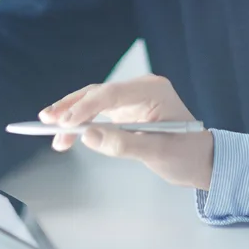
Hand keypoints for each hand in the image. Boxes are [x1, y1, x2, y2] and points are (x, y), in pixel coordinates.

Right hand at [39, 75, 214, 189]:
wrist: (201, 160)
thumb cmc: (186, 154)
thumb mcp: (157, 151)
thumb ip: (123, 143)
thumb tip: (88, 136)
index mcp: (153, 90)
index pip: (112, 92)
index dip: (86, 106)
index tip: (66, 122)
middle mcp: (141, 88)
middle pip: (99, 93)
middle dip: (72, 107)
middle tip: (47, 121)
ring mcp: (133, 98)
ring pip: (95, 100)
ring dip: (73, 115)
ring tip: (52, 132)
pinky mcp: (127, 110)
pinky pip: (100, 112)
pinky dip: (83, 122)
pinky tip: (68, 135)